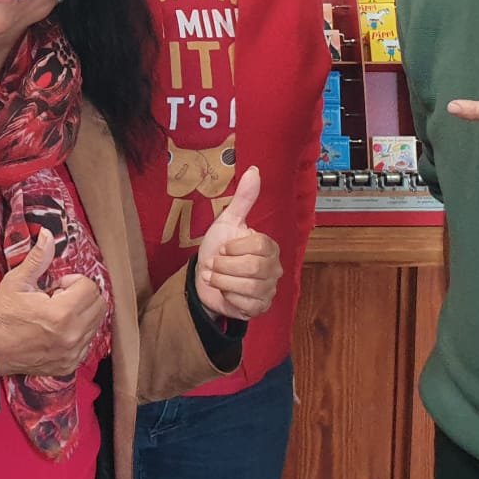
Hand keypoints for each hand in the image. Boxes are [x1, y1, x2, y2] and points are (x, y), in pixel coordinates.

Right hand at [0, 229, 109, 376]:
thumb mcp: (17, 282)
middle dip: (82, 296)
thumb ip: (38, 258)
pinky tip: (58, 329)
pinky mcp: (69, 364)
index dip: (73, 281)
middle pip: (99, 305)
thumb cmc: (2, 314)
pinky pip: (88, 342)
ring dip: (82, 314)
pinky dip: (79, 332)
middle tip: (59, 298)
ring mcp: (72, 353)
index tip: (56, 286)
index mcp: (62, 313)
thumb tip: (48, 234)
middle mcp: (72, 335)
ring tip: (57, 314)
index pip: (90, 287)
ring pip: (96, 324)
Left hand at [195, 166, 280, 319]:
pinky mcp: (260, 308)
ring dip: (223, 281)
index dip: (234, 247)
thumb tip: (254, 170)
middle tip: (215, 264)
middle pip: (253, 268)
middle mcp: (274, 268)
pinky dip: (228, 297)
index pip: (258, 245)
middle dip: (224, 266)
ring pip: (248, 287)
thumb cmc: (217, 249)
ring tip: (216, 277)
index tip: (223, 248)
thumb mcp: (227, 221)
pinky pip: (245, 304)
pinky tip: (225, 292)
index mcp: (269, 246)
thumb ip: (243, 199)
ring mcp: (269, 290)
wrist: (203, 279)